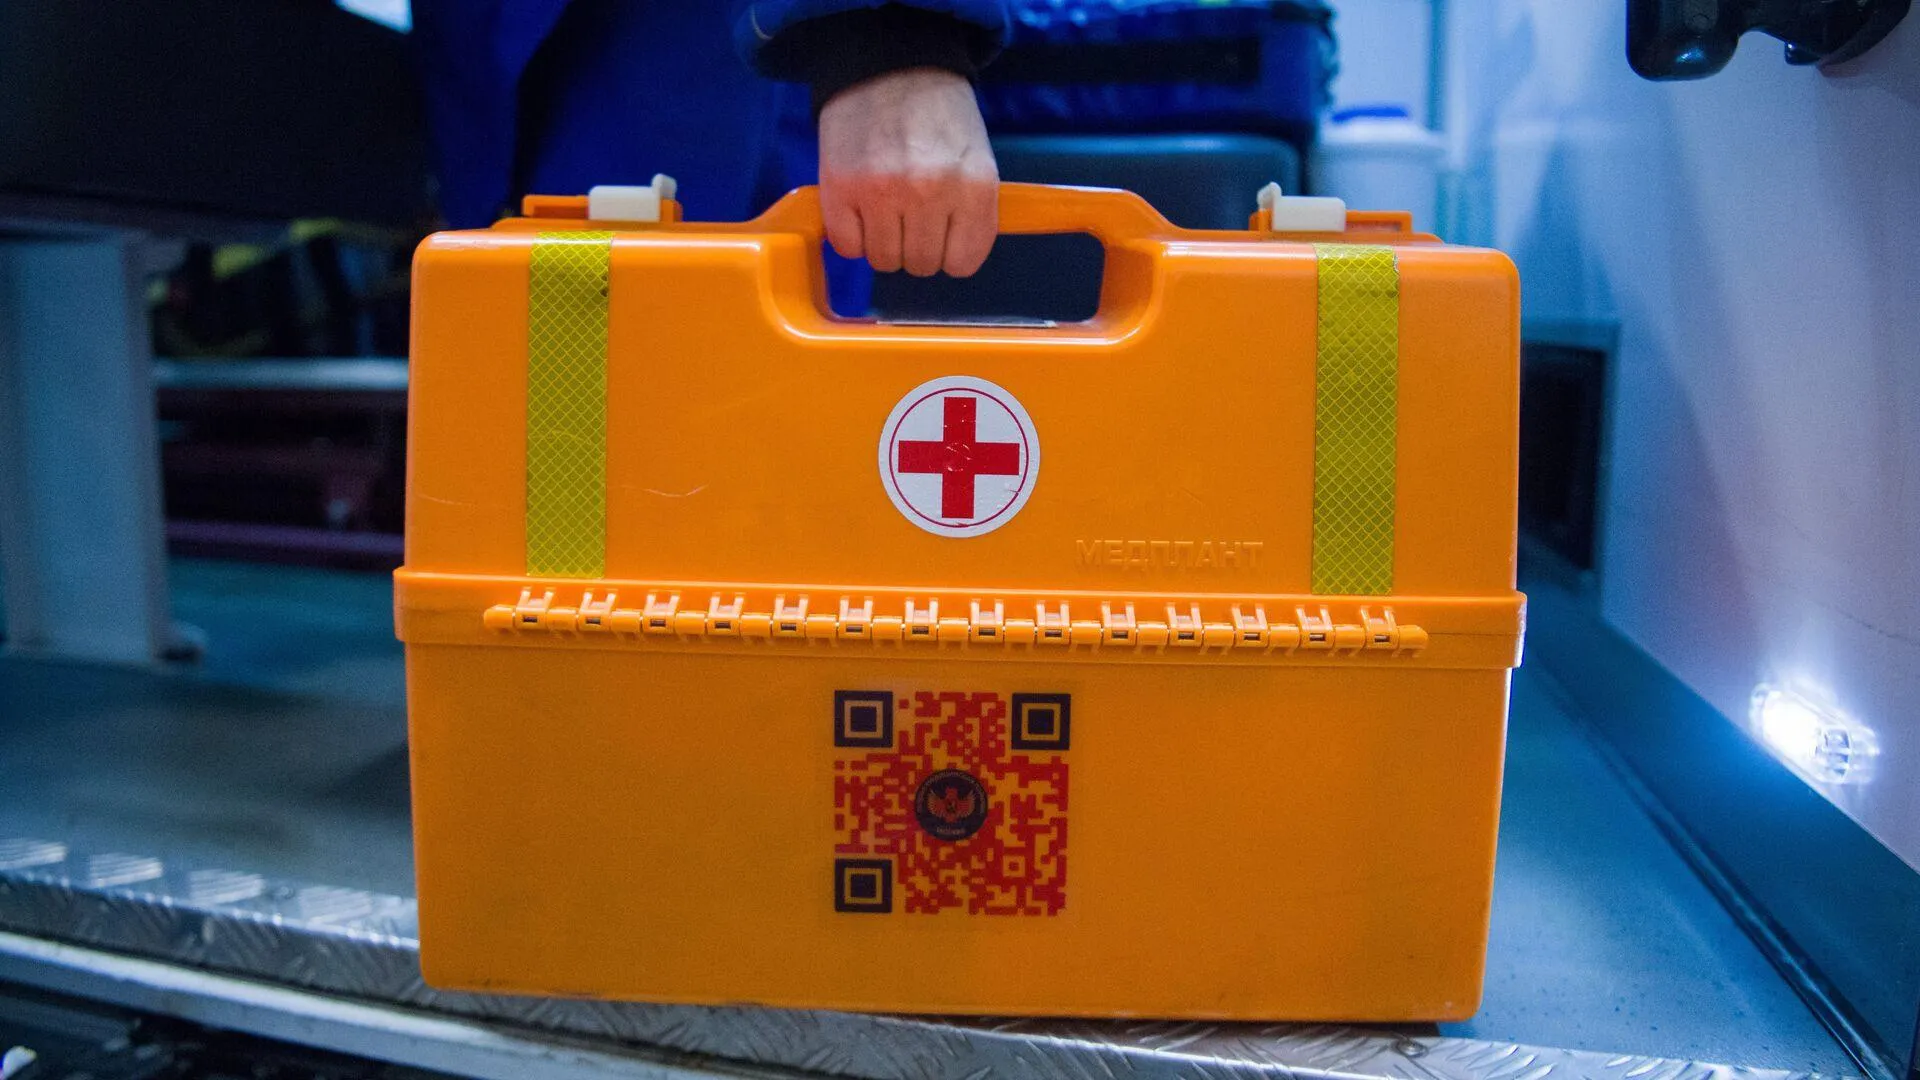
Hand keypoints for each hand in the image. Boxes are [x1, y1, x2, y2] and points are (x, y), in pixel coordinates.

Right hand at [817, 67, 998, 277]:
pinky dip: (852, 235)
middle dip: (916, 246)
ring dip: (883, 242)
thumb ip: (973, 212)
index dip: (951, 252)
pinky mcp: (839, 189)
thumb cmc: (938, 114)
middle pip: (921, 264)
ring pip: (883, 260)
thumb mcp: (977, 159)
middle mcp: (929, 193)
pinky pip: (848, 246)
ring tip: (885, 207)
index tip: (943, 235)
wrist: (889, 64)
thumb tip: (958, 260)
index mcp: (972, 187)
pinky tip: (860, 207)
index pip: (963, 263)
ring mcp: (881, 193)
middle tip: (911, 214)